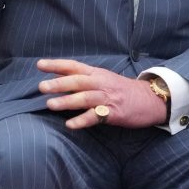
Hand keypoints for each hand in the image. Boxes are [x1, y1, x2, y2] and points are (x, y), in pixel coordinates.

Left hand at [37, 58, 166, 129]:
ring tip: (50, 105)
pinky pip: (96, 117)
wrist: (149, 99)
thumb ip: (82, 79)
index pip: (73, 66)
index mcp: (96, 73)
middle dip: (58, 83)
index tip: (39, 65)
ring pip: (85, 97)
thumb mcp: (102, 78)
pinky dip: (82, 120)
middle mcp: (100, 83)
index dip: (56, 64)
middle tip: (41, 87)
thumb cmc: (121, 89)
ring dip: (67, 101)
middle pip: (77, 81)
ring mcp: (107, 98)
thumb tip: (57, 79)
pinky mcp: (114, 113)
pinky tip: (70, 124)